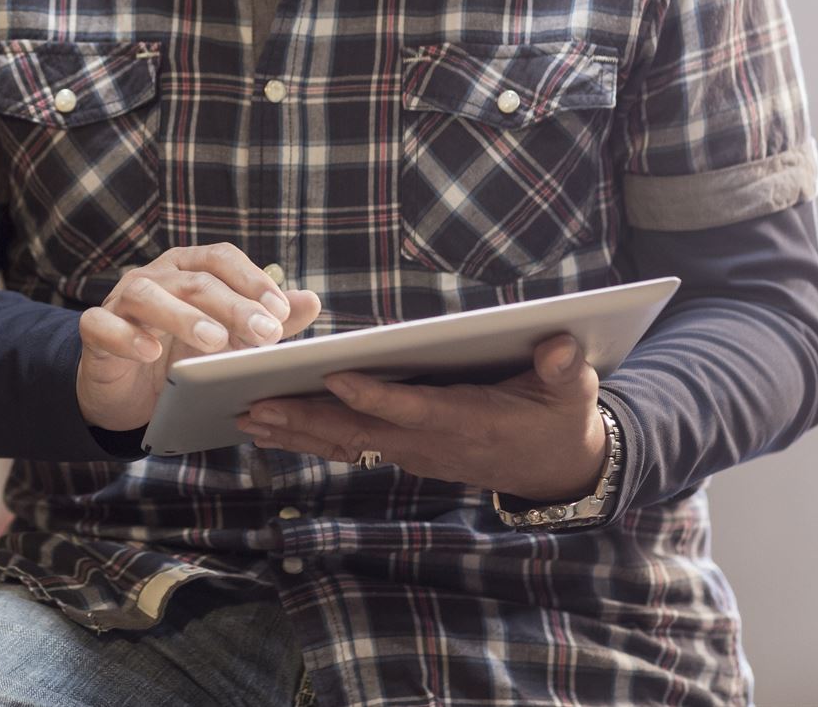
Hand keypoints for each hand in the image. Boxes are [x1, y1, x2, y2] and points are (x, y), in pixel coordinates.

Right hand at [76, 242, 322, 434]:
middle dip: (233, 305)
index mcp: (188, 270)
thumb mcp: (229, 341)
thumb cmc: (180, 355)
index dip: (252, 281)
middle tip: (265, 334)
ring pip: (147, 293)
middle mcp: (155, 277)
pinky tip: (150, 352)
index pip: (221, 259)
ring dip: (183, 315)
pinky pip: (102, 325)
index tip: (281, 313)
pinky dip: (125, 336)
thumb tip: (312, 300)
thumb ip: (267, 321)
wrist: (126, 390)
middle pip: (194, 279)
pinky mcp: (95, 331)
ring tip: (214, 340)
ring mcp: (121, 302)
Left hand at [236, 333, 608, 501]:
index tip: (334, 376)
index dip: (374, 395)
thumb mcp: (574, 392)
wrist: (557, 470)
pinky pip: (350, 447)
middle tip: (252, 406)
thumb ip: (566, 370)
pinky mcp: (406, 453)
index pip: (413, 408)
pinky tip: (272, 428)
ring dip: (294, 432)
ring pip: (345, 444)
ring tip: (243, 419)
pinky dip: (309, 437)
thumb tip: (562, 346)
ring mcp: (414, 452)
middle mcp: (431, 443)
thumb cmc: (560, 419)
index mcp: (468, 421)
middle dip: (304, 419)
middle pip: (358, 432)